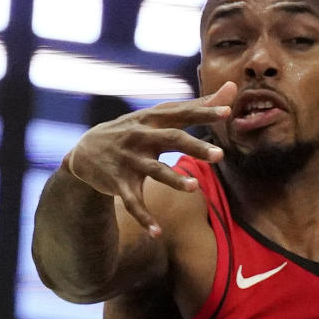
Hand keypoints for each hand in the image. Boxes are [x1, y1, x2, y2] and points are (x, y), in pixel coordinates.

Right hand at [63, 81, 236, 235]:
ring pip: (154, 170)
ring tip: (193, 188)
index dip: (204, 112)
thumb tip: (233, 86)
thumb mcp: (160, 116)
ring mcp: (129, 160)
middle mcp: (141, 137)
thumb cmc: (135, 131)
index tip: (227, 112)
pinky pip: (133, 202)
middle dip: (194, 147)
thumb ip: (198, 105)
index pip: (182, 114)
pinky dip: (144, 217)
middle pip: (171, 140)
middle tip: (220, 155)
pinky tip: (157, 232)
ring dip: (173, 180)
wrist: (85, 151)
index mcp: (154, 120)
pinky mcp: (118, 183)